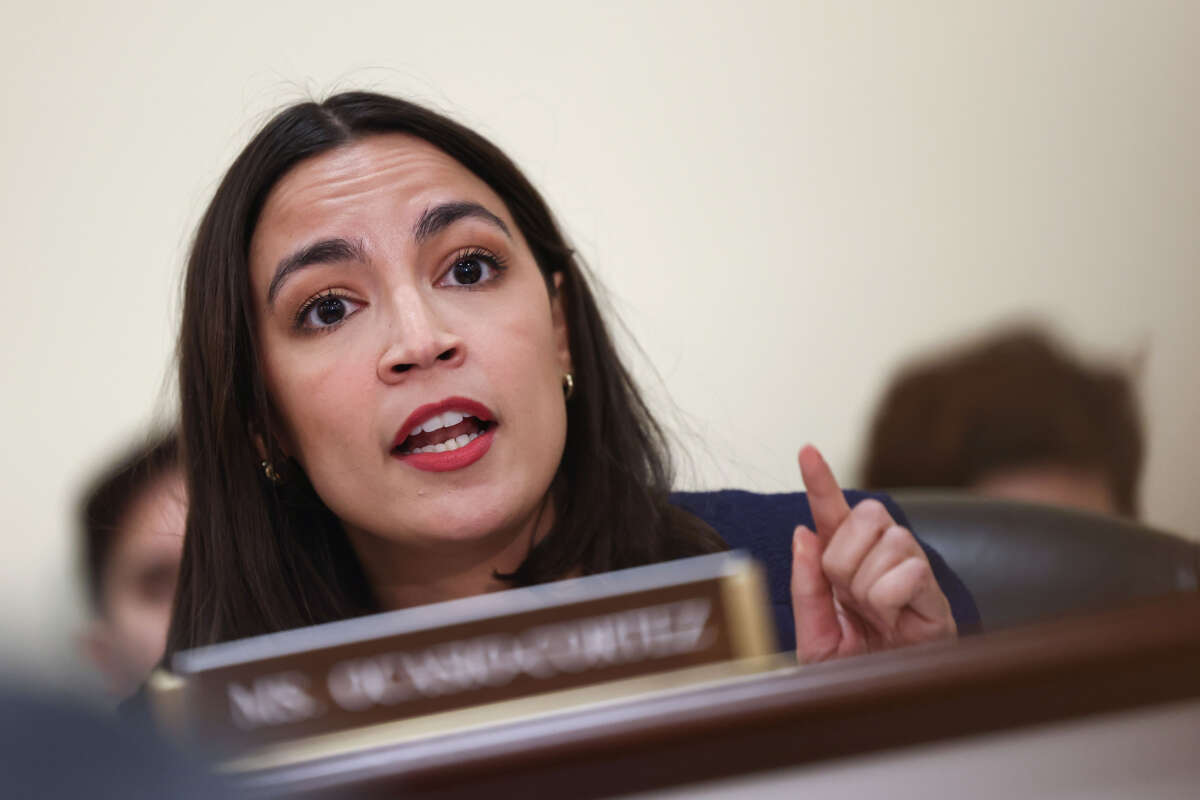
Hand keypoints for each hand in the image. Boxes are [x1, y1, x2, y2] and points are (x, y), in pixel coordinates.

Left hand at [791, 444, 956, 662]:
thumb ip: (806, 585)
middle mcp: (882, 560)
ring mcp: (911, 572)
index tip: (806, 451)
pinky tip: (894, 621)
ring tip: (875, 616)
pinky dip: (890, 598)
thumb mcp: (816, 635)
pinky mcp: (935, 594)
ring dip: (868, 584)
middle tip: (849, 599)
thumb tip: (803, 533)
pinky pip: (907, 571)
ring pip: (886, 541)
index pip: (832, 514)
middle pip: (863, 515)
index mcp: (847, 566)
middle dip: (843, 557)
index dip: (820, 481)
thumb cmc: (858, 673)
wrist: (885, 710)